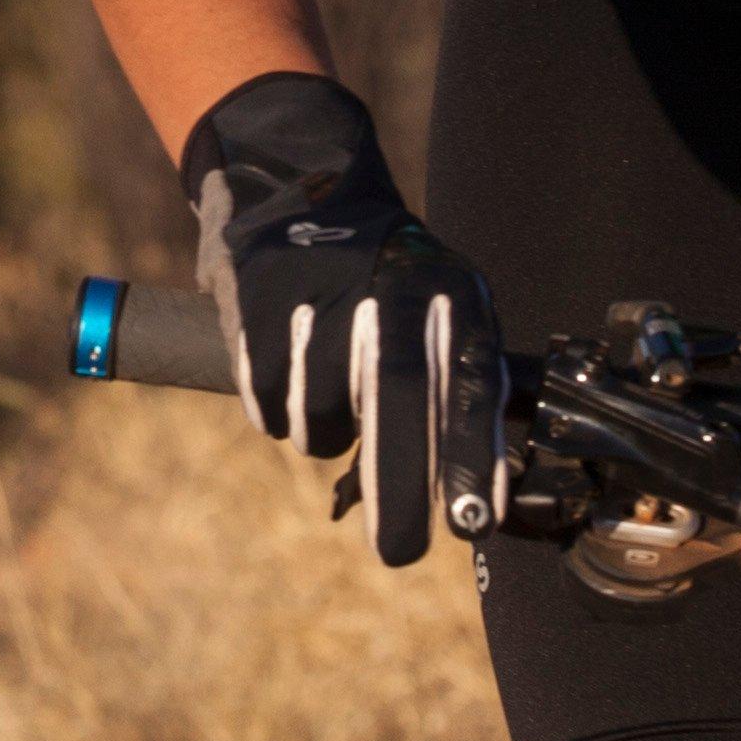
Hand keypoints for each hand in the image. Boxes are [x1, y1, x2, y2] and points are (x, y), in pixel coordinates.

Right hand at [181, 71, 500, 570]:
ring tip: (329, 393)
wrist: (305, 186)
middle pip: (394, 397)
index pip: (467, 383)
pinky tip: (293, 373)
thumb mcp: (448, 307)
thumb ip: (461, 391)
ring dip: (323, 436)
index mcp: (450, 294)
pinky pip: (270, 404)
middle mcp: (388, 290)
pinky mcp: (258, 305)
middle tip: (399, 555)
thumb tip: (481, 504)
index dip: (470, 457)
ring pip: (319, 419)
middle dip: (398, 489)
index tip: (474, 523)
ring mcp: (319, 296)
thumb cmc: (393, 277)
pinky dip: (280, 414)